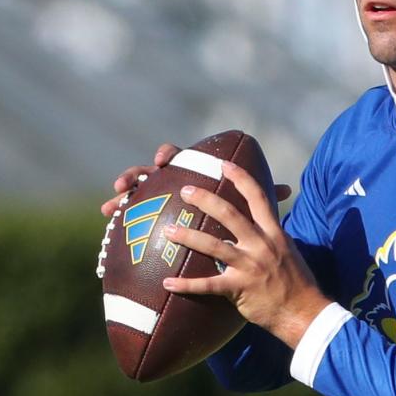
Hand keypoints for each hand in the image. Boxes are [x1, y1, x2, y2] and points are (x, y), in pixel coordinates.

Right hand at [100, 142, 291, 217]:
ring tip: (112, 206)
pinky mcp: (147, 220)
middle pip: (151, 173)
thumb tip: (287, 189)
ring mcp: (155, 201)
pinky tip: (108, 223)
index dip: (170, 154)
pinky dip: (119, 219)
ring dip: (122, 197)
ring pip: (135, 194)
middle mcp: (171, 184)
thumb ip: (260, 198)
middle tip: (130, 181)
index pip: (180, 159)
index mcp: (193, 177)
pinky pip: (130, 221)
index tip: (164, 159)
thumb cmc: (229, 221)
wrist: (212, 240)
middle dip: (139, 173)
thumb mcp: (243, 211)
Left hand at [161, 159, 329, 348]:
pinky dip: (186, 284)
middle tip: (185, 191)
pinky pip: (208, 285)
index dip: (240, 178)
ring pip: (213, 246)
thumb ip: (274, 235)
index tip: (224, 164)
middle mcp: (262, 245)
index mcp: (275, 233)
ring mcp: (250, 266)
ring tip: (169, 230)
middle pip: (229, 214)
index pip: (258, 198)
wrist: (305, 312)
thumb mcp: (290, 251)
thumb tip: (266, 223)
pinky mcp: (239, 289)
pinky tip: (168, 283)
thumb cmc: (298, 283)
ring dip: (188, 236)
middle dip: (205, 200)